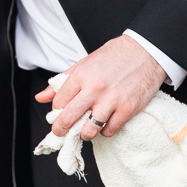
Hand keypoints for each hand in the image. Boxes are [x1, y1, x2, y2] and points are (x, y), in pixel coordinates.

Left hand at [35, 35, 165, 140]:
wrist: (145, 52)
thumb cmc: (114, 57)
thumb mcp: (83, 64)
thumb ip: (61, 82)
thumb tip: (40, 97)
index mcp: (81, 75)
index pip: (58, 102)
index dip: (56, 111)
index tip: (58, 113)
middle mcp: (94, 88)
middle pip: (68, 118)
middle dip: (61, 129)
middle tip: (61, 133)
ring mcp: (111, 100)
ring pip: (89, 130)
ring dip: (84, 134)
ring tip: (85, 130)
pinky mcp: (127, 109)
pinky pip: (109, 130)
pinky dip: (105, 131)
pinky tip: (104, 124)